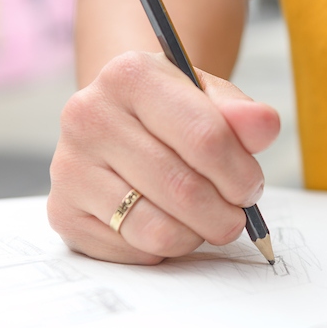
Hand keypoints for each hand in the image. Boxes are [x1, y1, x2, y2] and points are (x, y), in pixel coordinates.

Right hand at [48, 51, 279, 263]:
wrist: (120, 121)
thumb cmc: (172, 112)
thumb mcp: (209, 99)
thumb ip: (242, 114)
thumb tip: (264, 126)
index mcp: (129, 75)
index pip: (204, 138)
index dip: (240, 174)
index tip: (251, 187)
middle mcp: (88, 115)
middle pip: (182, 189)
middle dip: (224, 214)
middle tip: (235, 216)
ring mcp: (68, 166)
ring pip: (156, 230)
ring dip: (194, 235)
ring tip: (200, 219)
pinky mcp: (62, 212)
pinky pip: (131, 252)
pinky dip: (160, 249)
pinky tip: (162, 221)